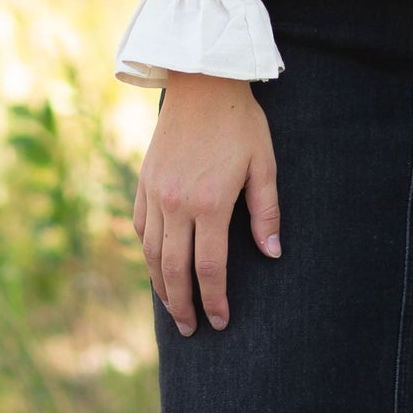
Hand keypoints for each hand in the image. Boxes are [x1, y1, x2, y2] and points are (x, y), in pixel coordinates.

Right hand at [133, 75, 281, 337]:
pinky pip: (140, 227)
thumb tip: (272, 253)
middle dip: (183, 305)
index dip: (214, 299)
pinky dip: (147, 253)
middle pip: (174, 269)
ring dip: (161, 286)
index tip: (220, 321)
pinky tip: (156, 266)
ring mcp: (155, 193)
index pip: (209, 267)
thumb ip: (266, 211)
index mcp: (210, 203)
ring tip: (173, 309)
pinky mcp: (144, 181)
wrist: (202, 82)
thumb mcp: (263, 164)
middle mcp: (176, 203)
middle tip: (192, 329)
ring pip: (152, 253)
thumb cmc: (240, 122)